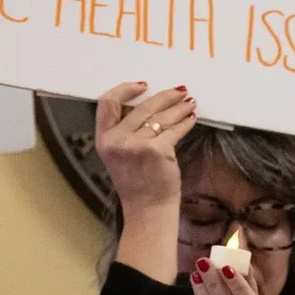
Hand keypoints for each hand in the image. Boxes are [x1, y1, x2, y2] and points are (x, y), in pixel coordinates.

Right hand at [94, 81, 196, 282]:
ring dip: (179, 108)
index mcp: (103, 139)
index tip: (142, 84)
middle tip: (180, 92)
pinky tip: (191, 119)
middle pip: (141, 107)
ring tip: (190, 103)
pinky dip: (185, 123)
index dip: (124, 89)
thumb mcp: (121, 155)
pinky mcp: (156, 150)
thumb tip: (152, 106)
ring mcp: (136, 145)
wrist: (147, 209)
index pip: (107, 103)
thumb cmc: (138, 183)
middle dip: (164, 97)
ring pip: (161, 117)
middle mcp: (116, 140)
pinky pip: (174, 130)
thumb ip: (127, 132)